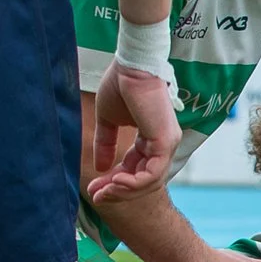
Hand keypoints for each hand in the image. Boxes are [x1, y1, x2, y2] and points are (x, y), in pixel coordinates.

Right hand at [88, 65, 181, 201]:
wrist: (131, 65)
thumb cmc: (122, 85)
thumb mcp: (109, 120)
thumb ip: (106, 143)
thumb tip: (99, 167)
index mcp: (151, 139)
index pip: (135, 169)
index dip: (113, 181)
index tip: (93, 189)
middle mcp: (163, 144)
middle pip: (142, 179)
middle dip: (116, 190)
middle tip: (95, 196)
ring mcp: (167, 143)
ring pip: (148, 181)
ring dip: (122, 190)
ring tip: (102, 192)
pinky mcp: (165, 142)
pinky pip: (152, 174)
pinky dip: (133, 183)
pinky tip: (114, 182)